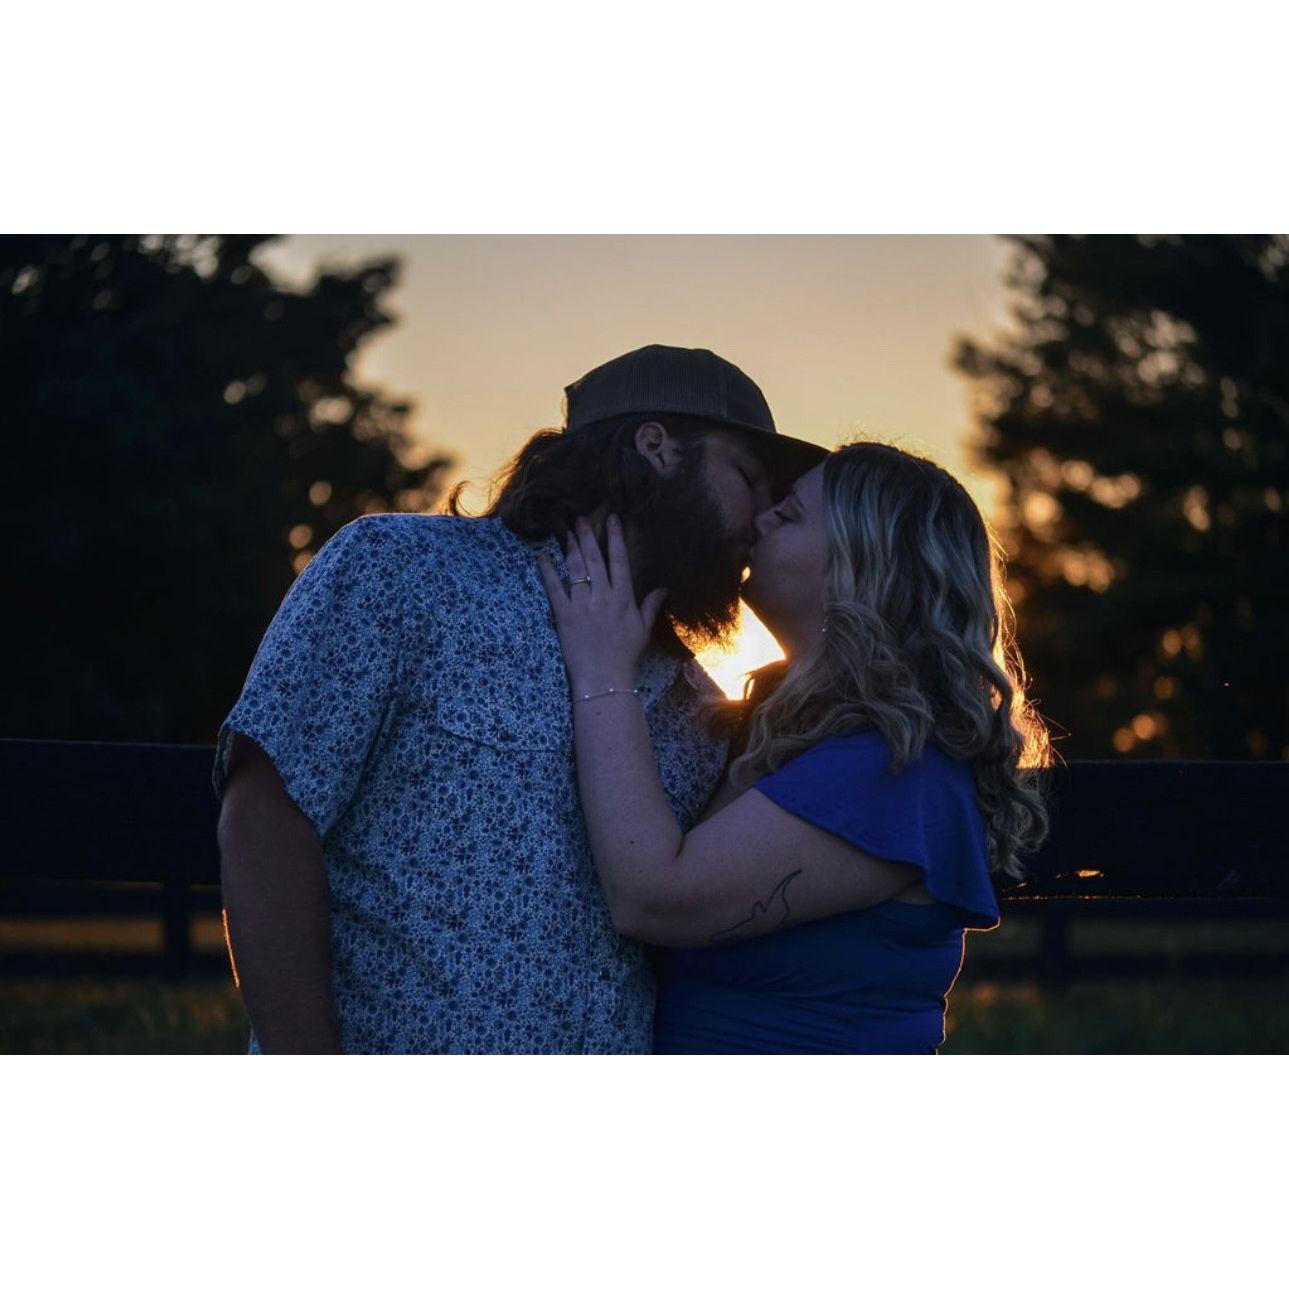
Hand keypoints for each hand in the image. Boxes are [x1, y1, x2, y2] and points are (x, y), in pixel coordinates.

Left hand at [538, 515, 667, 692]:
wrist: (604, 677)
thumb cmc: (625, 655)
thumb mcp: (643, 630)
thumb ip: (651, 606)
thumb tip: (664, 588)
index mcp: (623, 597)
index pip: (619, 560)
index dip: (615, 537)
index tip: (612, 519)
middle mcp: (602, 596)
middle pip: (594, 558)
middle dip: (587, 536)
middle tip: (580, 518)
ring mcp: (581, 604)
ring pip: (575, 569)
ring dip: (570, 547)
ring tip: (565, 531)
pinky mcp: (563, 615)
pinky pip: (553, 589)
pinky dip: (547, 572)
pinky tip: (542, 557)